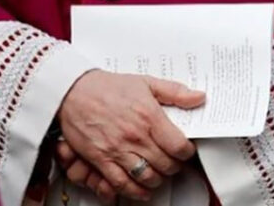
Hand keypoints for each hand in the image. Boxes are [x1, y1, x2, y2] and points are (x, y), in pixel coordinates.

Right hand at [58, 70, 204, 199]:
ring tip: (160, 175)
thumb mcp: (147, 82)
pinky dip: (134, 191)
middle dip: (175, 167)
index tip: (187, 151)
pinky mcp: (101, 159)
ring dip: (158, 181)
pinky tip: (141, 190)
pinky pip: (120, 183)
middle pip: (166, 165)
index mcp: (150, 117)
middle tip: (174, 163)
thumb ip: (176, 92)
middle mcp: (135, 136)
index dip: (188, 153)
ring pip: (146, 177)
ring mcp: (118, 150)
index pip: (179, 146)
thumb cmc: (109, 87)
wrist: (74, 91)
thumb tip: (199, 97)